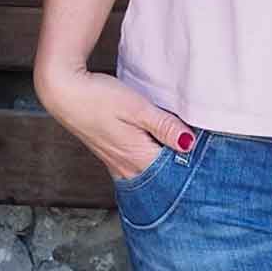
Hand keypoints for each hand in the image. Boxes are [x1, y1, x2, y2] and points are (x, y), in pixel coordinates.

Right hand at [37, 63, 192, 182]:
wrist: (62, 91)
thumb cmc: (98, 96)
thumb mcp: (136, 107)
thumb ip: (164, 126)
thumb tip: (189, 143)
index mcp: (137, 158)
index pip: (174, 173)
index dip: (192, 167)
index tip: (209, 161)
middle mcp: (127, 167)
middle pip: (162, 178)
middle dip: (181, 172)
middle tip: (203, 165)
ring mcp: (116, 163)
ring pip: (149, 174)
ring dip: (165, 168)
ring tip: (182, 157)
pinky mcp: (109, 154)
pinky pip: (136, 167)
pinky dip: (149, 163)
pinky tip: (156, 153)